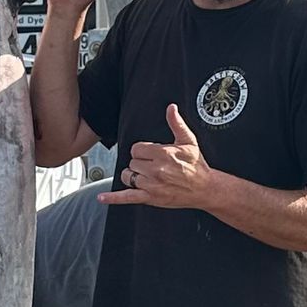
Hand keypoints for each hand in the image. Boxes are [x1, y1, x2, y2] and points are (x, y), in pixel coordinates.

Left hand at [100, 103, 217, 209]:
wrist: (204, 188)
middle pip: (132, 162)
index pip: (136, 149)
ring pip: (128, 176)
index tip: (151, 153)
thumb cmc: (197, 165)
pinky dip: (113, 198)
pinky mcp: (150, 198)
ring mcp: (151, 185)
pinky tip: (102, 198)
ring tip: (147, 175)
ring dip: (133, 175)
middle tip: (154, 165)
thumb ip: (176, 124)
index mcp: (163, 154)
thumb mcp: (188, 141)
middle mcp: (156, 170)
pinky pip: (127, 197)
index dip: (142, 150)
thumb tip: (171, 108)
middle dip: (140, 163)